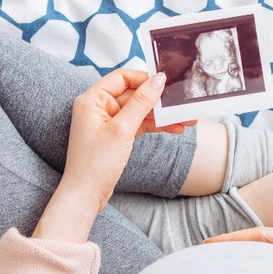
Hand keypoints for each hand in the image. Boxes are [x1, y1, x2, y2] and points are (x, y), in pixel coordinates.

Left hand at [32, 70, 192, 242]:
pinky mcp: (117, 136)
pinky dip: (156, 127)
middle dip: (159, 101)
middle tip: (182, 104)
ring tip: (186, 119)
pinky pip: (139, 125)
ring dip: (162, 116)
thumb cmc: (95, 163)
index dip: (145, 79)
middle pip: (134, 95)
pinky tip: (175, 129)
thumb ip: (141, 102)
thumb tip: (158, 80)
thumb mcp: (122, 129)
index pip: (122, 78)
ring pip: (140, 111)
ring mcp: (108, 122)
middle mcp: (99, 107)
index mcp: (93, 99)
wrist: (86, 195)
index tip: (167, 83)